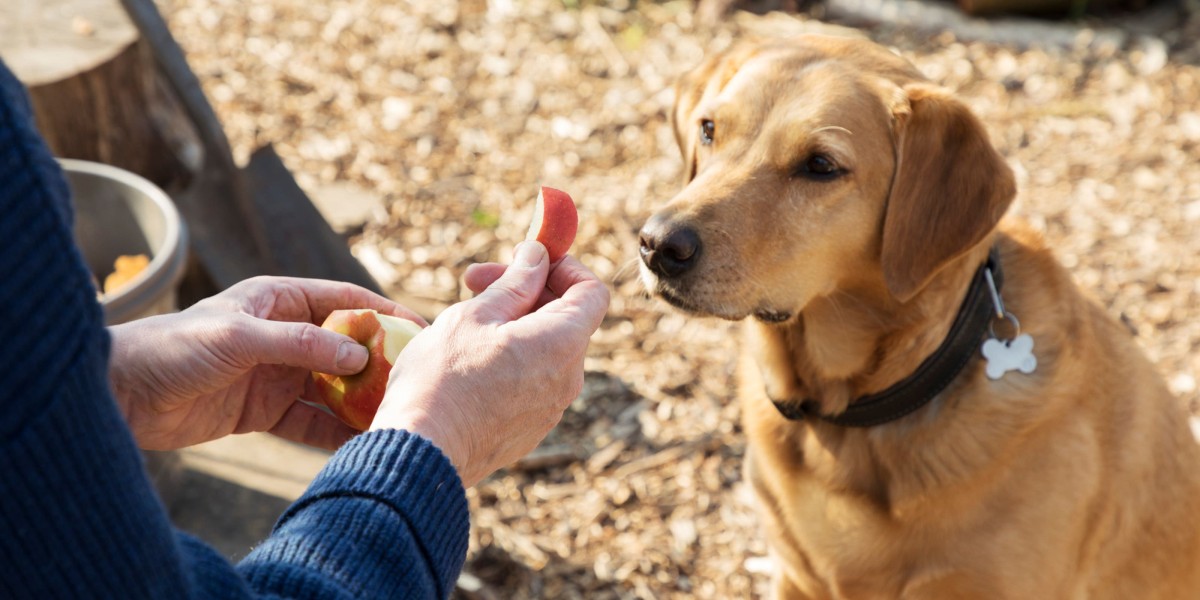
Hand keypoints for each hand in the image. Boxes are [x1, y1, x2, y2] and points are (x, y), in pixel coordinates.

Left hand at [109, 276, 424, 450]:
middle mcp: (283, 334)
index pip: (345, 301)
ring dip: (359, 401)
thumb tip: (359, 356)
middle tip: (415, 381)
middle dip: (379, 364)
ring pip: (332, 387)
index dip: (383, 314)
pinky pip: (310, 421)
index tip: (419, 330)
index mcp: (279, 300)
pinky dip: (334, 431)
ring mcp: (276, 373)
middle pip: (345, 347)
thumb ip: (300, 345)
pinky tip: (359, 442)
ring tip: (394, 416)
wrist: (121, 394)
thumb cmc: (174, 347)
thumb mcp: (239, 337)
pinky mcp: (263, 410)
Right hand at [371, 242, 609, 486]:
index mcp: (562, 342)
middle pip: (565, 319)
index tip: (526, 260)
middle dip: (526, 291)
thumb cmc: (443, 378)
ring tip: (464, 321)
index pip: (592, 292)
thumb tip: (538, 256)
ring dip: (514, 325)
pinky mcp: (530, 430)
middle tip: (473, 282)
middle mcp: (568, 378)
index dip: (564, 268)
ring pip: (545, 350)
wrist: (421, 453)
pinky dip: (511, 360)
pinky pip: (532, 382)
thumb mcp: (476, 315)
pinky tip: (467, 361)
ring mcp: (551, 408)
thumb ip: (515, 282)